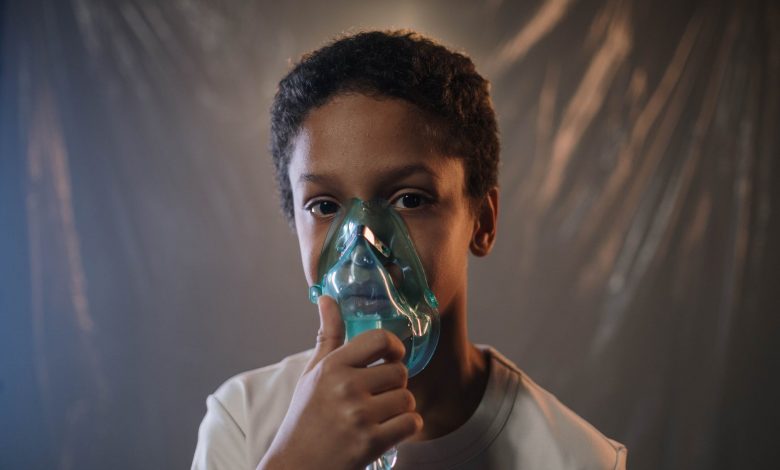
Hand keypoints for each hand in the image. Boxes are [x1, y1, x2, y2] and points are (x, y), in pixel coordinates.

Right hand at [257, 296, 421, 469]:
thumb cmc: (306, 417)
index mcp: (332, 367)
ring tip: (380, 416)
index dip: (394, 348)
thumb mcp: (312, 373)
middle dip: (395, 385)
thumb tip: (327, 298)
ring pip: (408, 399)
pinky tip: (389, 431)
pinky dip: (406, 429)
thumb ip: (327, 336)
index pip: (380, 340)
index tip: (391, 358)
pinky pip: (411, 423)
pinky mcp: (371, 443)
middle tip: (377, 397)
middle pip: (400, 372)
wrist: (296, 467)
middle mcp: (345, 387)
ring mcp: (359, 416)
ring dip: (400, 409)